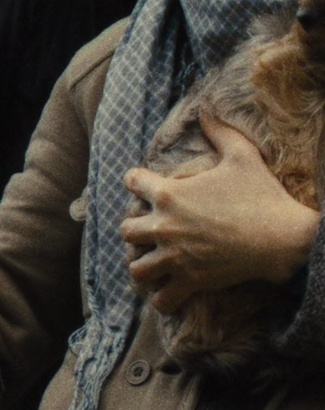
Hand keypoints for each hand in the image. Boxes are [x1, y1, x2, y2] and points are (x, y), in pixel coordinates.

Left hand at [121, 117, 319, 312]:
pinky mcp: (190, 280)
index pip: (132, 182)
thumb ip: (221, 133)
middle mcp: (164, 226)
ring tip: (155, 263)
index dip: (136, 181)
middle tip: (151, 230)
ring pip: (137, 268)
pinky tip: (168, 292)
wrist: (283, 237)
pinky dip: (162, 298)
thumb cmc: (262, 195)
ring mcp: (174, 256)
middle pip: (126, 230)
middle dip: (135, 229)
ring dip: (143, 266)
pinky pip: (162, 299)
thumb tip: (206, 110)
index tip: (142, 184)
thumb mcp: (242, 157)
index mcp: (169, 194)